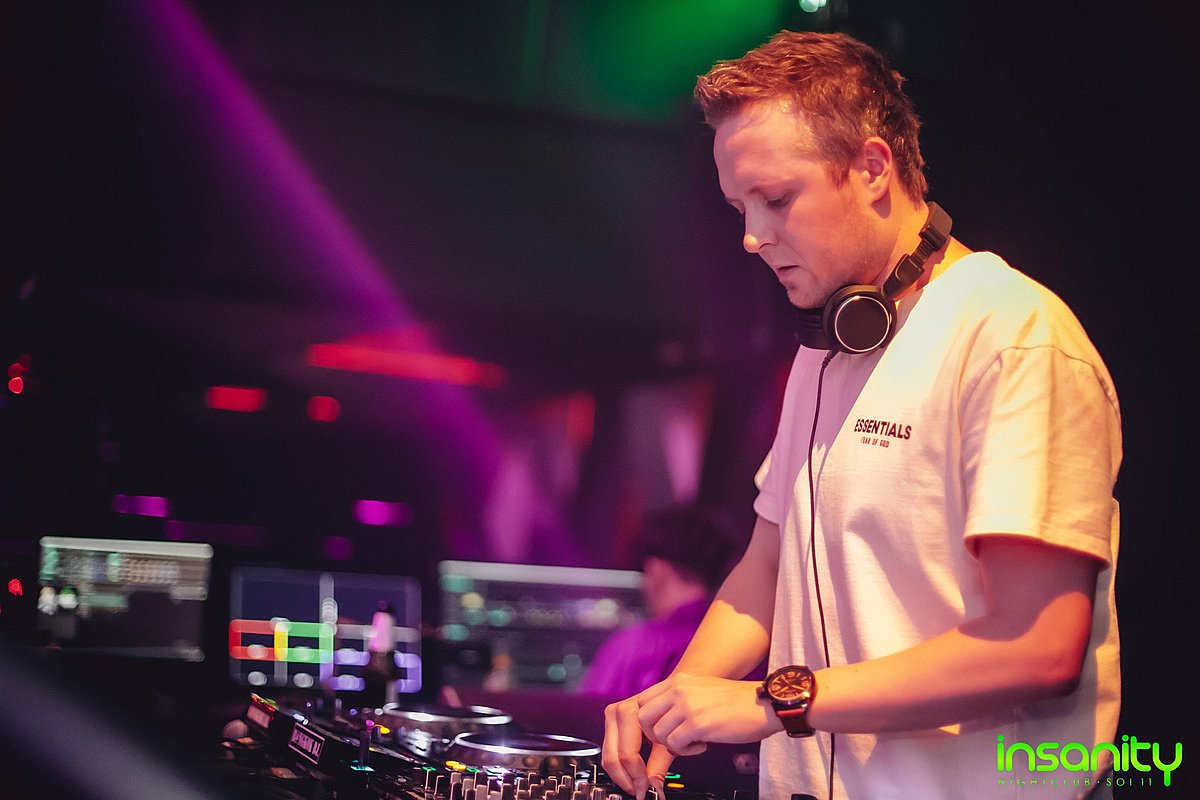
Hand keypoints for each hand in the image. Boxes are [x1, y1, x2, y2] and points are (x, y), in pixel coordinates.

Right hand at [603, 694, 666, 799]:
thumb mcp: (669, 740)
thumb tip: (655, 790)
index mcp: (631, 712)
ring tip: (638, 784)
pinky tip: (634, 773)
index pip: (627, 755)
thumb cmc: (672, 714)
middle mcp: (617, 712)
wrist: (670, 695)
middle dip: (626, 778)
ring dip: (622, 775)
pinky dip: (620, 766)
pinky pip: (609, 752)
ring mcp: (611, 716)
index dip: (637, 776)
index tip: (646, 789)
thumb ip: (659, 766)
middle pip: (612, 757)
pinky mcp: (610, 723)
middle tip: (639, 791)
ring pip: (608, 757)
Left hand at [637, 673, 776, 751]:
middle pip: (643, 717)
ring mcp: (687, 706)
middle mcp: (679, 690)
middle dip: (655, 734)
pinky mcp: (697, 724)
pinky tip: (703, 745)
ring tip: (694, 741)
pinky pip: (674, 745)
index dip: (650, 719)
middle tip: (674, 739)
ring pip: (658, 733)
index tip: (664, 728)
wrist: (763, 704)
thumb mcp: (701, 688)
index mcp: (679, 680)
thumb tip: (662, 716)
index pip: (643, 700)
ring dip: (673, 744)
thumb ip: (679, 697)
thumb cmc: (736, 701)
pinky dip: (686, 751)